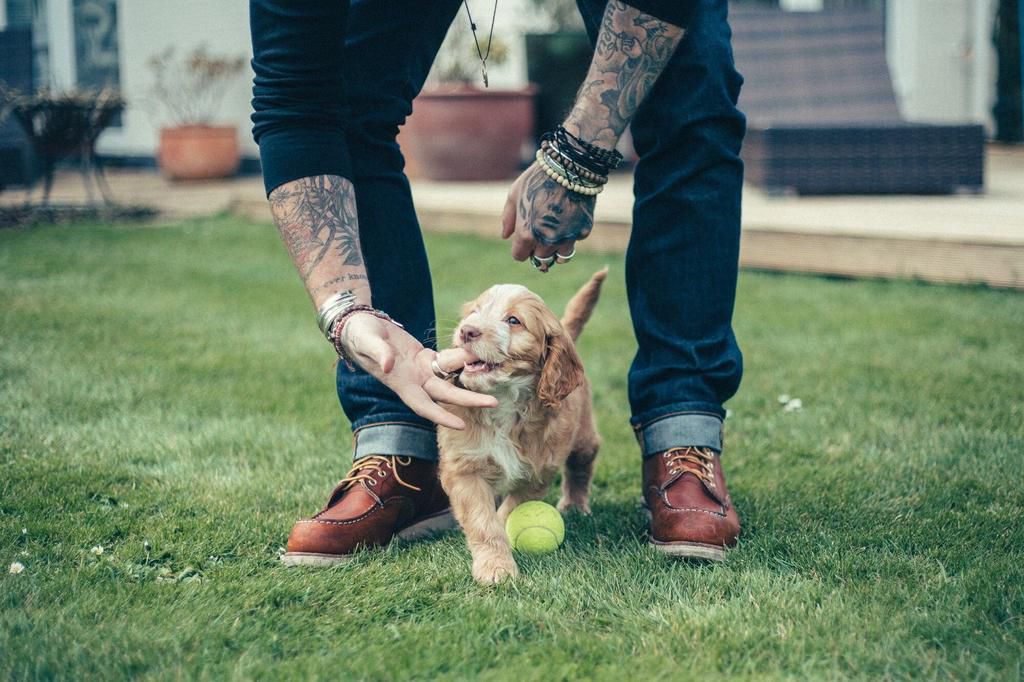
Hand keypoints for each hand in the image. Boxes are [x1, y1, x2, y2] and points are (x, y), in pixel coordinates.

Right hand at [340, 313, 496, 429]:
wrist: (359, 325)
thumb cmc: (359, 335)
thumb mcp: (366, 342)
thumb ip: (378, 353)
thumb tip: (388, 364)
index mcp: (401, 384)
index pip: (424, 406)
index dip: (442, 416)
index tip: (461, 425)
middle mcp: (414, 380)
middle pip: (446, 394)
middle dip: (469, 400)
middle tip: (493, 403)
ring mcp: (419, 369)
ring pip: (449, 376)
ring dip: (468, 374)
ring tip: (489, 369)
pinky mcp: (423, 356)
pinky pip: (445, 360)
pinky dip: (459, 359)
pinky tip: (475, 354)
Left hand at [502, 162, 595, 272]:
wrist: (569, 167)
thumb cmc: (537, 178)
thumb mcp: (514, 194)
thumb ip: (508, 218)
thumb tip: (505, 236)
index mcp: (526, 234)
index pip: (520, 256)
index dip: (521, 249)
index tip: (524, 241)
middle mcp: (546, 241)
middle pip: (540, 258)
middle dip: (538, 248)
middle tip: (541, 233)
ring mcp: (567, 238)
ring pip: (560, 257)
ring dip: (556, 248)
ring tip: (555, 233)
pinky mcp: (583, 232)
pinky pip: (575, 241)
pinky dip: (571, 235)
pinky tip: (569, 219)